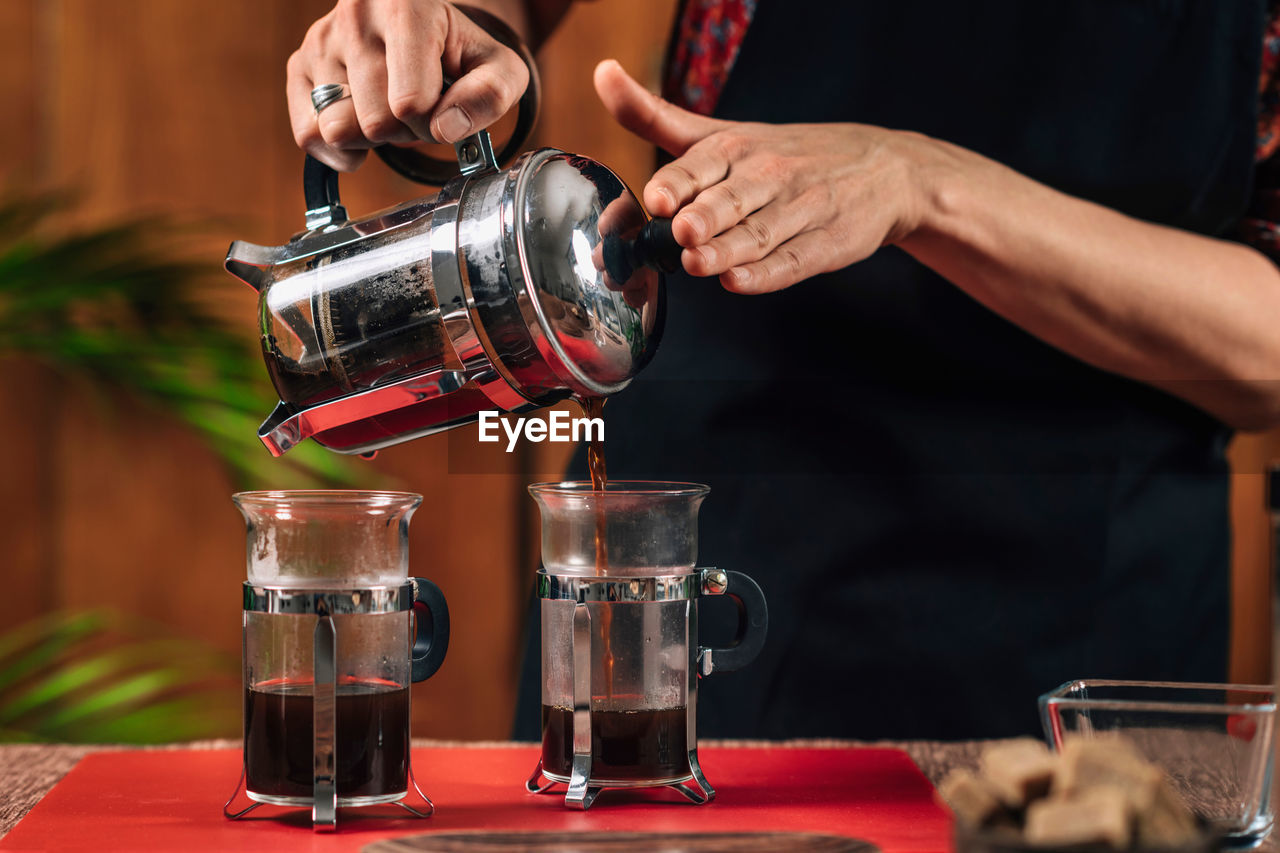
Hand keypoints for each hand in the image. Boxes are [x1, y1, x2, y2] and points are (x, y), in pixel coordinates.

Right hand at [288, 0, 529, 170]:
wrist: (424, 32)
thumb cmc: (462, 54)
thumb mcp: (498, 69)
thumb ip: (491, 95)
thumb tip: (447, 128)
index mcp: (406, 7)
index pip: (410, 102)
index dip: (434, 123)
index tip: (443, 106)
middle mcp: (355, 15)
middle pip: (375, 121)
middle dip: (404, 131)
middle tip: (417, 110)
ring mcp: (320, 40)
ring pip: (338, 129)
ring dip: (372, 138)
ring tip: (389, 110)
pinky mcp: (298, 65)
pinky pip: (308, 134)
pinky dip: (339, 148)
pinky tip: (361, 129)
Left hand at [593, 59, 934, 293]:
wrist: (882, 169)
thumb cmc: (786, 155)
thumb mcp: (722, 131)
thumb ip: (657, 116)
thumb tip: (602, 74)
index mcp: (736, 148)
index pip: (700, 164)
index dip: (677, 183)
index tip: (656, 198)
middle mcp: (768, 175)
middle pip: (729, 201)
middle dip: (704, 216)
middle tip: (682, 231)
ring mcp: (800, 210)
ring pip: (759, 234)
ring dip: (729, 250)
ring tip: (699, 262)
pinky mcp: (826, 245)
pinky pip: (793, 262)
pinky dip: (766, 274)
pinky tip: (739, 282)